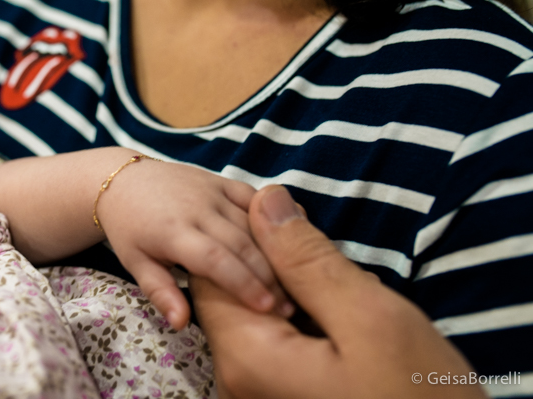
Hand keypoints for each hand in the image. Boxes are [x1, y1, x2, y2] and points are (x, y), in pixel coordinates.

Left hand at [97, 159, 290, 330]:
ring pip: (254, 222)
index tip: (266, 308)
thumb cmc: (130, 229)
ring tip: (294, 283)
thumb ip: (161, 291)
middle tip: (288, 307)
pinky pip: (254, 197)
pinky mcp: (222, 180)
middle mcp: (196, 207)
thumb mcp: (136, 263)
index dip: (243, 283)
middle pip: (242, 243)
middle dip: (269, 276)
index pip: (215, 259)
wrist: (123, 180)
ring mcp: (212, 190)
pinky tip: (291, 241)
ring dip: (277, 252)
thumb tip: (181, 324)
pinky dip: (273, 217)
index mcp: (173, 231)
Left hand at [191, 185, 484, 398]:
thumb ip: (307, 260)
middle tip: (327, 253)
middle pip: (232, 296)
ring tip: (342, 285)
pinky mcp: (283, 396)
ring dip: (294, 292)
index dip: (249, 236)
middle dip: (274, 264)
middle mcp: (237, 380)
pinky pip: (275, 344)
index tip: (297, 220)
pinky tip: (341, 318)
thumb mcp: (370, 319)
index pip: (212, 274)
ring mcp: (258, 392)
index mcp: (245, 357)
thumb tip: (264, 201)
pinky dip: (302, 320)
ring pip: (256, 317)